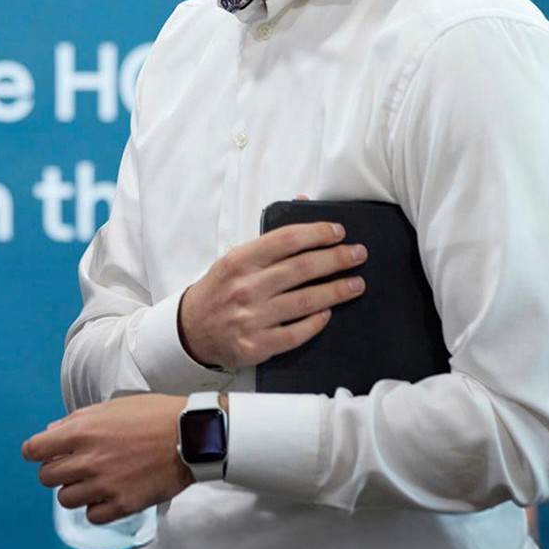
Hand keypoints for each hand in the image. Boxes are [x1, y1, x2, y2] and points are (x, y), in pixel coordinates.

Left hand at [22, 396, 191, 525]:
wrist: (191, 435)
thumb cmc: (153, 415)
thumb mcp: (112, 407)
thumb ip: (77, 421)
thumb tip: (52, 433)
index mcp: (82, 431)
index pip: (35, 450)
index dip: (35, 452)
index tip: (40, 454)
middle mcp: (89, 460)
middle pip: (47, 477)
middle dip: (55, 471)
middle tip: (72, 466)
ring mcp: (105, 485)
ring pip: (66, 500)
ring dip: (75, 490)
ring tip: (93, 481)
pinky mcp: (123, 504)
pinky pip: (92, 516)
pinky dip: (96, 508)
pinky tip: (108, 494)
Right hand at [177, 218, 366, 370]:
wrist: (190, 330)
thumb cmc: (219, 290)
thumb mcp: (235, 259)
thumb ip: (270, 237)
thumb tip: (302, 203)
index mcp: (239, 261)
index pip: (285, 240)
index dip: (316, 233)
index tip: (338, 232)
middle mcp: (245, 288)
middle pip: (301, 269)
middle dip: (336, 260)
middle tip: (358, 255)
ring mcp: (251, 319)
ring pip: (304, 302)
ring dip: (336, 291)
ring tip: (356, 284)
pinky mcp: (256, 345)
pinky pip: (295, 334)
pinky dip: (316, 322)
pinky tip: (328, 313)